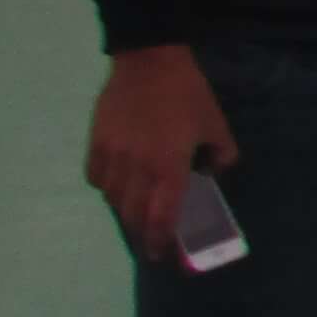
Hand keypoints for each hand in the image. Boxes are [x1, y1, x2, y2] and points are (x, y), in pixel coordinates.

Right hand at [87, 46, 238, 270]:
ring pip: (112, 198)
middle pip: (133, 215)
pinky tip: (117, 184)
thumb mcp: (215, 125)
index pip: (161, 217)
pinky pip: (96, 178)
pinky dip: (106, 187)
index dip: (160, 241)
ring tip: (136, 211)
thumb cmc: (187, 94)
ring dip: (124, 210)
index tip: (161, 255)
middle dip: (142, 233)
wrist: (148, 60)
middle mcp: (137, 167)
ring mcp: (113, 155)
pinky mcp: (96, 143)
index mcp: (169, 167)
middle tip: (150, 240)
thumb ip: (221, 155)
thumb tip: (215, 173)